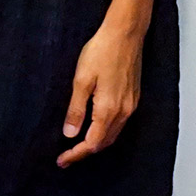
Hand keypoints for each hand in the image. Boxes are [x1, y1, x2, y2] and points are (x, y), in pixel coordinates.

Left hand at [58, 21, 143, 165]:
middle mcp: (123, 111)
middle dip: (84, 152)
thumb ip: (76, 110)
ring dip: (95, 143)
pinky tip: (95, 129)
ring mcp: (131, 105)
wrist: (125, 34)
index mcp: (108, 109)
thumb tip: (70, 133)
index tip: (62, 160)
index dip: (76, 154)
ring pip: (113, 134)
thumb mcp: (81, 81)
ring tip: (77, 147)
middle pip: (104, 142)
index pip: (91, 143)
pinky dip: (106, 132)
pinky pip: (119, 124)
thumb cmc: (102, 51)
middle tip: (66, 157)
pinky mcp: (133, 98)